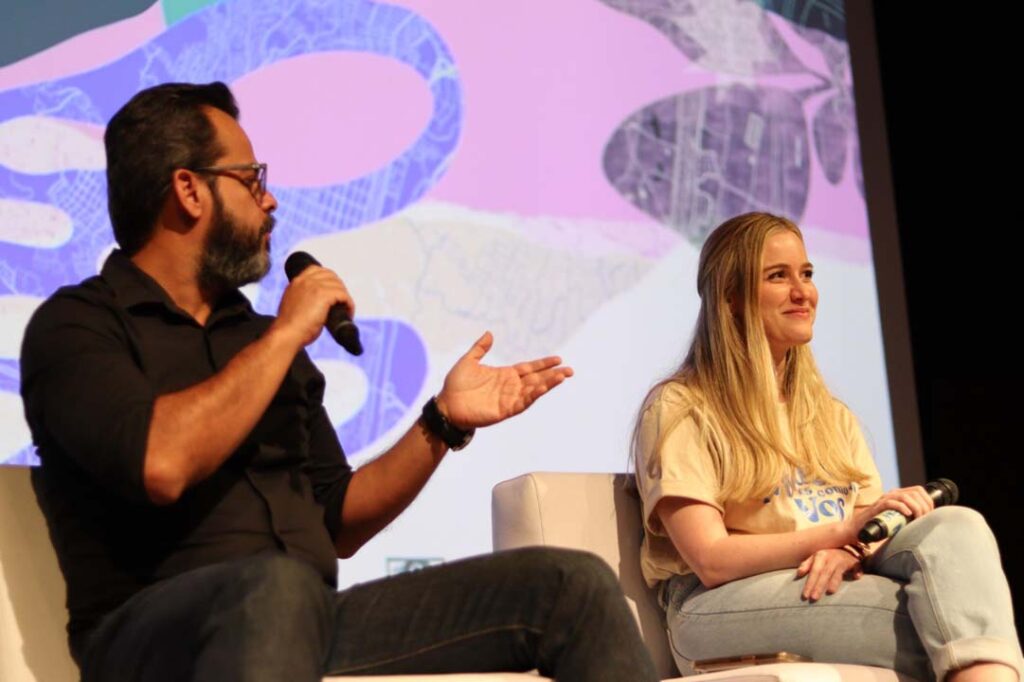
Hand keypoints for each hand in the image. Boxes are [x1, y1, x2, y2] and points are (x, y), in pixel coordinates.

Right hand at [272, 265, 353, 348]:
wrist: (287, 334)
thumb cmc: (290, 327)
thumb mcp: (294, 304)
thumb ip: (303, 298)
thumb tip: (317, 303)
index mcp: (297, 282)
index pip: (317, 270)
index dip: (329, 279)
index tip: (334, 290)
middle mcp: (305, 280)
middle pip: (331, 276)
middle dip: (339, 288)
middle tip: (342, 303)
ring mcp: (314, 286)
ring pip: (339, 285)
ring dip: (345, 297)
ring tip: (346, 310)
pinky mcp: (323, 295)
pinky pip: (343, 295)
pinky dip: (349, 304)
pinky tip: (348, 313)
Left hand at [436, 332, 572, 429]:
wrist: (446, 405)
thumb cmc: (455, 385)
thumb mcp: (468, 361)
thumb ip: (480, 348)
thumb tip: (489, 333)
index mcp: (505, 374)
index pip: (529, 368)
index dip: (543, 364)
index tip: (558, 358)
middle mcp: (510, 386)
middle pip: (536, 379)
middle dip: (553, 375)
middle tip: (570, 370)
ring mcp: (508, 399)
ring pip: (533, 391)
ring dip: (548, 385)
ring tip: (562, 377)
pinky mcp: (504, 410)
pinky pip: (522, 403)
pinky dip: (533, 396)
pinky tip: (542, 388)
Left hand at [797, 548, 862, 600]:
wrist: (844, 547)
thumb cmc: (827, 556)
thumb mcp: (815, 558)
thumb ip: (806, 565)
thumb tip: (798, 574)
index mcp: (820, 556)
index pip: (814, 572)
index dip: (809, 583)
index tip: (805, 596)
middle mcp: (831, 558)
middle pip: (824, 574)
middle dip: (819, 586)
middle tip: (813, 598)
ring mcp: (843, 560)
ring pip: (838, 572)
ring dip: (834, 582)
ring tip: (830, 592)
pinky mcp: (854, 562)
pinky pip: (857, 567)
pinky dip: (857, 571)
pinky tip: (856, 577)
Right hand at [844, 485, 934, 543]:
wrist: (859, 529)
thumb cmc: (880, 526)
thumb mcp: (900, 519)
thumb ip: (910, 517)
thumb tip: (928, 523)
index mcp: (899, 495)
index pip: (919, 490)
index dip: (928, 501)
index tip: (930, 514)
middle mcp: (892, 494)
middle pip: (915, 492)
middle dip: (924, 506)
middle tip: (924, 519)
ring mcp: (884, 499)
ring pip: (905, 496)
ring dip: (915, 508)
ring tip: (917, 519)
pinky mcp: (877, 507)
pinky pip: (891, 502)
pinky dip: (902, 508)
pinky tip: (907, 515)